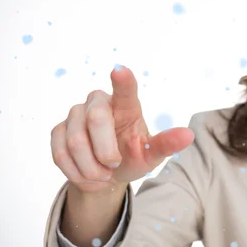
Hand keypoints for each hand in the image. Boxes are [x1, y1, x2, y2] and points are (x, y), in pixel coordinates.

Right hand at [50, 65, 194, 193]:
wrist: (104, 176)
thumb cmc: (131, 157)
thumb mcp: (151, 155)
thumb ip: (166, 144)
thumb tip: (189, 136)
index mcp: (126, 105)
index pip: (125, 89)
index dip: (122, 80)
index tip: (120, 70)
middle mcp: (98, 102)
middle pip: (96, 119)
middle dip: (105, 151)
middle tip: (113, 165)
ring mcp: (75, 114)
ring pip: (76, 141)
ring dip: (91, 167)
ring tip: (102, 174)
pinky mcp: (57, 130)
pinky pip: (60, 153)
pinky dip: (76, 172)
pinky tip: (86, 174)